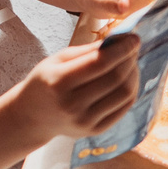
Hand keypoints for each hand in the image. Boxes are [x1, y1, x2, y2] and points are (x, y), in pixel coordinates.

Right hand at [9, 36, 142, 141]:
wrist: (33, 116)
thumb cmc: (46, 81)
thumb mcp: (58, 59)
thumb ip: (88, 50)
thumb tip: (119, 40)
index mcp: (59, 82)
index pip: (100, 63)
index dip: (121, 49)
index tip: (133, 38)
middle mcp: (72, 105)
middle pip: (115, 78)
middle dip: (129, 59)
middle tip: (132, 48)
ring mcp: (85, 121)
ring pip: (124, 94)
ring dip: (133, 74)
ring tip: (131, 63)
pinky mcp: (95, 130)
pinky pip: (124, 107)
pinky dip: (131, 90)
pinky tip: (128, 79)